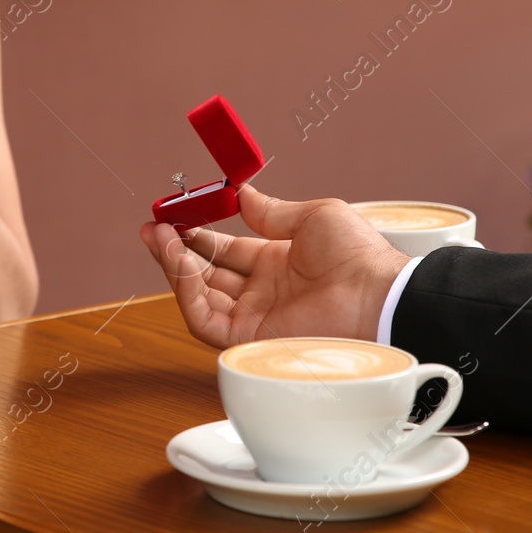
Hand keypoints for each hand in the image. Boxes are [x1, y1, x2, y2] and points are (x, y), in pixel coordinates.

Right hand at [139, 184, 409, 349]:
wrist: (377, 296)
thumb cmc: (358, 257)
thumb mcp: (312, 216)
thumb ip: (270, 211)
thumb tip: (243, 193)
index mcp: (278, 263)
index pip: (225, 250)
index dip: (197, 234)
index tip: (174, 215)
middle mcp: (263, 293)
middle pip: (206, 273)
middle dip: (176, 250)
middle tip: (154, 227)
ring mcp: (255, 317)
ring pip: (199, 296)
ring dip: (175, 267)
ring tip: (161, 239)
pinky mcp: (251, 339)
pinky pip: (205, 320)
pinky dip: (188, 294)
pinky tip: (183, 265)